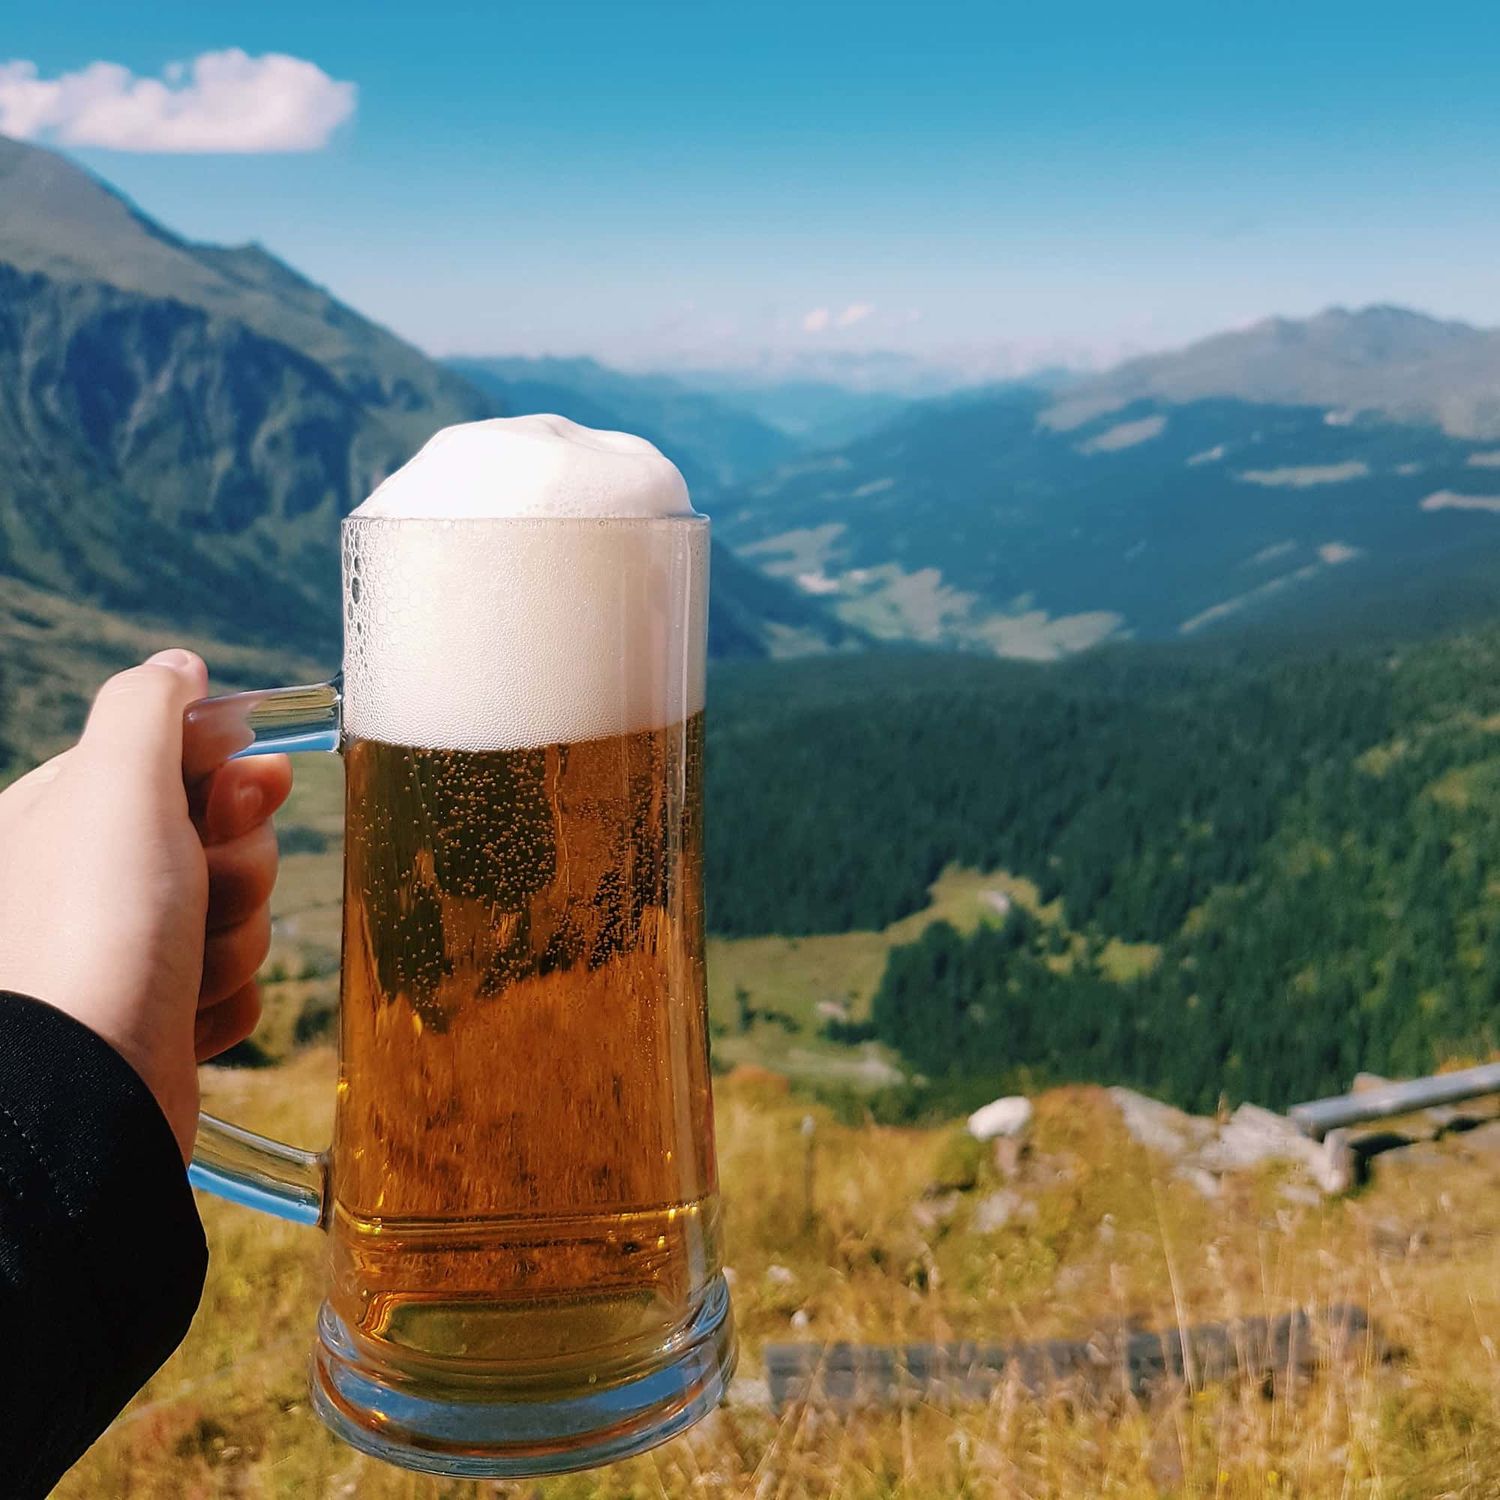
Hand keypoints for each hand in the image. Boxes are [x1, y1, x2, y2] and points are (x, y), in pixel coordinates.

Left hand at [0, 650, 290, 1159]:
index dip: (228, 771)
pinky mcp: (154, 1017)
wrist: (87, 1091)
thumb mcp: (117, 785)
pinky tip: (185, 1014)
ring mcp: (120, 952)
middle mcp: (85, 879)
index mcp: (63, 814)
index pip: (176, 760)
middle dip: (237, 863)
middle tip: (204, 886)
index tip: (253, 787)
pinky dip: (223, 996)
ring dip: (233, 936)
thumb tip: (179, 666)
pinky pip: (230, 980)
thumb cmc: (99, 930)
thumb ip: (148, 708)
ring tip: (186, 968)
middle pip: (220, 834)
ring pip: (235, 910)